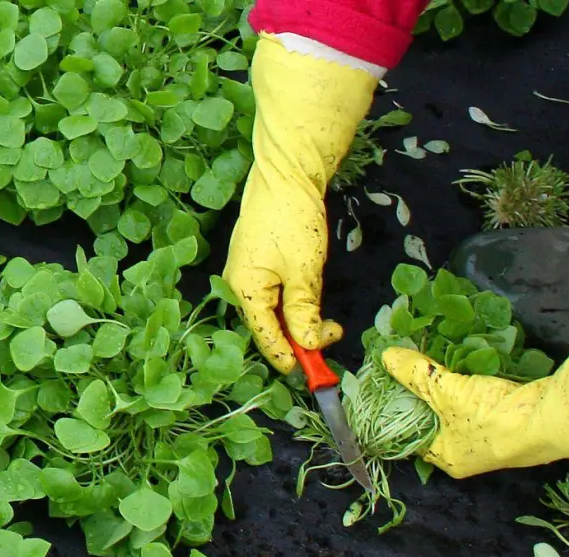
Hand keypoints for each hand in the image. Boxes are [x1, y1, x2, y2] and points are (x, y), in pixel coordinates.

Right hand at [224, 36, 377, 372]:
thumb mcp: (304, 272)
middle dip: (297, 339)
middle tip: (330, 339)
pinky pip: (273, 294)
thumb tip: (310, 345)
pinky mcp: (257, 262)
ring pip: (272, 311)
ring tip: (326, 323)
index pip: (266, 338)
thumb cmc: (292, 220)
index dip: (291, 358)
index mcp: (243, 290)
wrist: (287, 172)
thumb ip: (304, 313)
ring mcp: (246, 272)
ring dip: (298, 321)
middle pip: (267, 326)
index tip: (316, 371)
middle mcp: (238, 285)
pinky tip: (311, 302)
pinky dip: (293, 303)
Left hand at [382, 315, 568, 476]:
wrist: (553, 419)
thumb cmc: (493, 417)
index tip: (390, 388)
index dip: (400, 414)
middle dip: (429, 398)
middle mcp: (471, 457)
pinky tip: (472, 366)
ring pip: (464, 413)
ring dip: (454, 390)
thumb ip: (417, 374)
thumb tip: (387, 356)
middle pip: (439, 424)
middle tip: (412, 370)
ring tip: (437, 363)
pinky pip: (487, 404)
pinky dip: (478, 387)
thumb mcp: (447, 392)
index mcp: (449, 460)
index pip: (413, 439)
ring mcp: (497, 442)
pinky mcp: (517, 424)